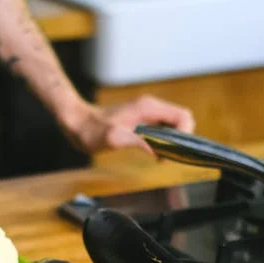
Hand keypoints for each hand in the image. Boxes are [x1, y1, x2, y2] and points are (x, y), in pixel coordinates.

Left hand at [61, 96, 194, 155]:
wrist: (78, 122)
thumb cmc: (91, 130)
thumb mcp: (113, 139)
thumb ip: (136, 142)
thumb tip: (155, 150)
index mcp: (147, 107)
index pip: (182, 116)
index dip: (185, 134)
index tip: (175, 150)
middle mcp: (150, 106)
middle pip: (182, 119)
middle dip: (182, 139)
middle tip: (169, 156)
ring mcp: (147, 111)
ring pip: (174, 124)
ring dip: (174, 141)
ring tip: (163, 156)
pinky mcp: (143, 118)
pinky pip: (163, 127)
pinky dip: (165, 140)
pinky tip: (156, 152)